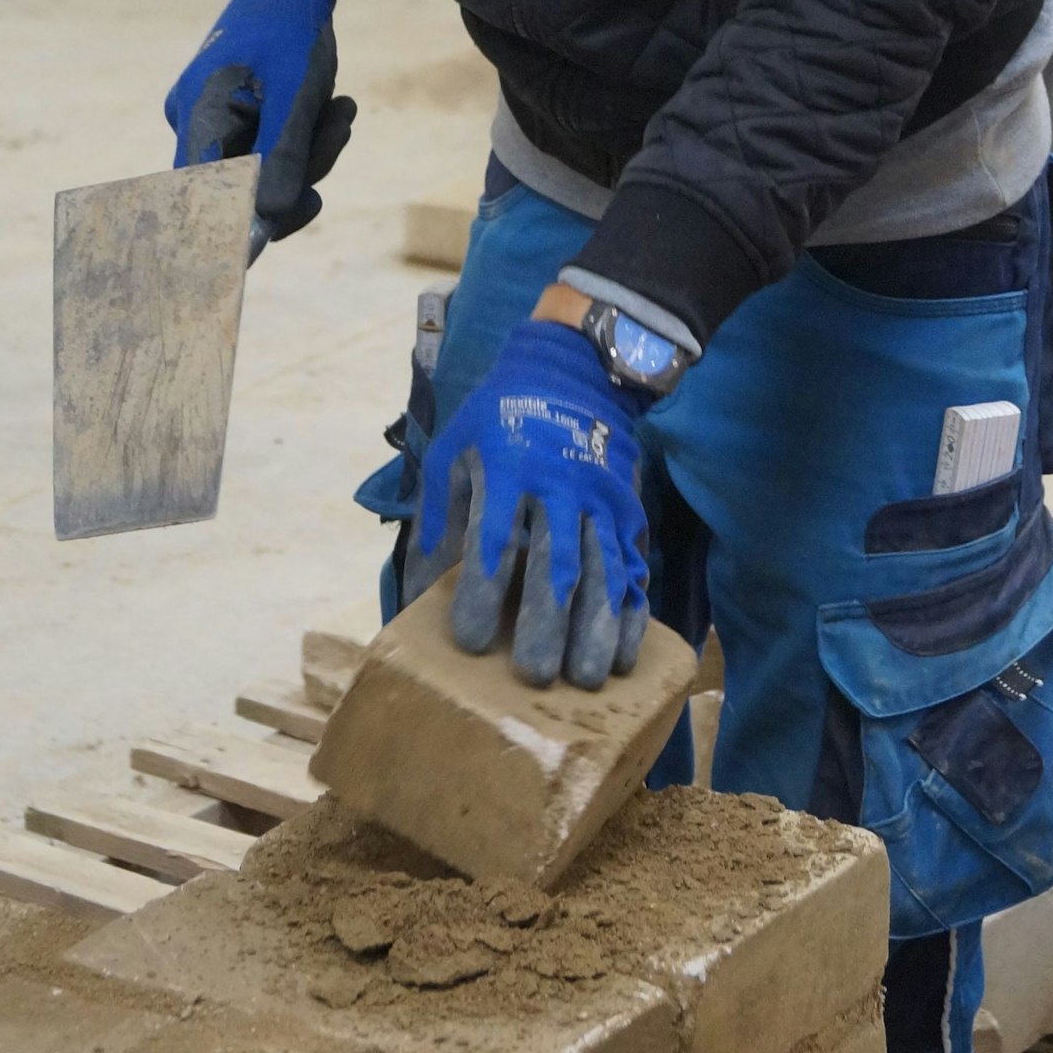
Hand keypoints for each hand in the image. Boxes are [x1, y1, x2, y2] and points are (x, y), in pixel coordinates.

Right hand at [164, 0, 357, 238]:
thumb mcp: (298, 95)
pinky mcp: (241, 129)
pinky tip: (334, 110)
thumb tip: (268, 223)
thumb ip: (283, 157)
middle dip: (300, 171)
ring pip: (268, 178)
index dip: (224, 236)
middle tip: (340, 124)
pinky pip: (276, 160)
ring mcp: (216, 129)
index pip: (201, 198)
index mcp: (197, 117)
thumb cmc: (292, 31)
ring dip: (314, 153)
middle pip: (243, 191)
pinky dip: (308, 145)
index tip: (244, 272)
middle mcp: (196, 127)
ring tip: (342, 107)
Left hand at [405, 315, 652, 688]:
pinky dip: (631, 614)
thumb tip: (417, 596)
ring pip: (605, 571)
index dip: (482, 593)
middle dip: (547, 622)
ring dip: (596, 629)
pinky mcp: (629, 512)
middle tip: (535, 676)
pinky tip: (624, 656)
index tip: (471, 642)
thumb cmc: (498, 421)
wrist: (575, 372)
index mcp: (508, 468)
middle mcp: (560, 486)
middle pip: (557, 562)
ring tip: (586, 680)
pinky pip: (635, 569)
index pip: (495, 538)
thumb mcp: (454, 452)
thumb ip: (437, 520)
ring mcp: (602, 500)